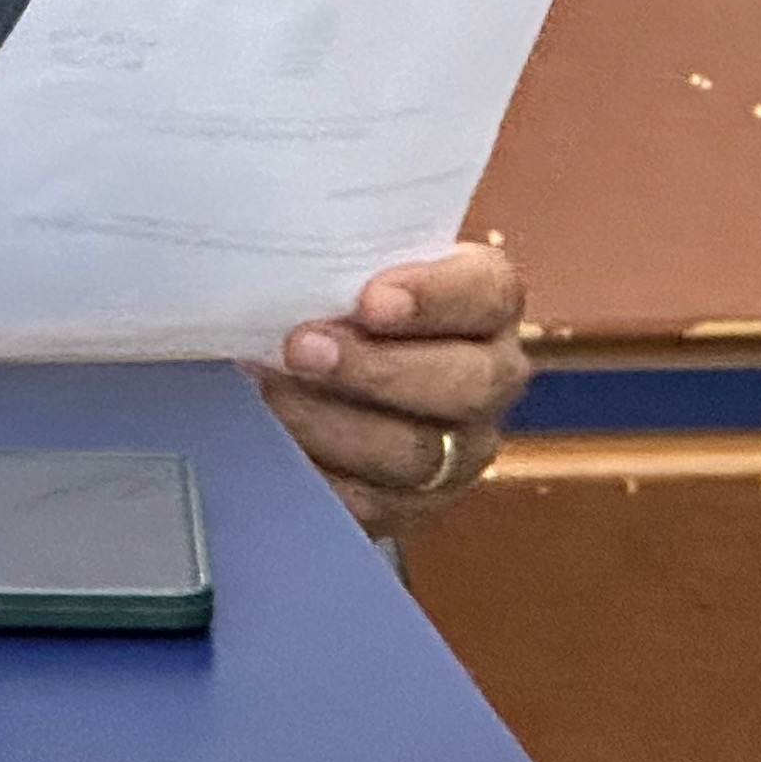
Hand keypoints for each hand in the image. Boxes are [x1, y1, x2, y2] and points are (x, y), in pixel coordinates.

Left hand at [249, 242, 531, 538]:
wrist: (330, 359)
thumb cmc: (341, 293)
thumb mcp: (350, 260)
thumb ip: (337, 256)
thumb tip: (277, 257)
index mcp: (485, 301)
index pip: (487, 293)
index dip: (434, 297)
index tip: (370, 299)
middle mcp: (490, 377)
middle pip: (467, 384)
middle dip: (378, 369)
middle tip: (302, 348)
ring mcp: (460, 450)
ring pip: (417, 452)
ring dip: (334, 424)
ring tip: (270, 394)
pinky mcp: (415, 504)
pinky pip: (374, 505)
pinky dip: (318, 475)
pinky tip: (273, 444)